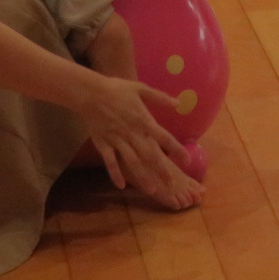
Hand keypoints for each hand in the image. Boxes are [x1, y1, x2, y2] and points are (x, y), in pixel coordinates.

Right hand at [75, 73, 201, 208]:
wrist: (91, 93)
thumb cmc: (117, 89)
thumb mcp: (142, 89)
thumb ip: (160, 97)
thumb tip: (179, 103)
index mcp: (143, 120)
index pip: (164, 138)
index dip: (176, 149)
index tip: (187, 160)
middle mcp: (132, 133)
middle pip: (149, 155)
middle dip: (162, 170)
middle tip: (172, 184)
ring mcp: (117, 140)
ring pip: (132, 162)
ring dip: (143, 176)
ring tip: (153, 190)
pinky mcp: (103, 144)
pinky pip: (110, 162)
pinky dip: (115, 174)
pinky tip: (122, 186)